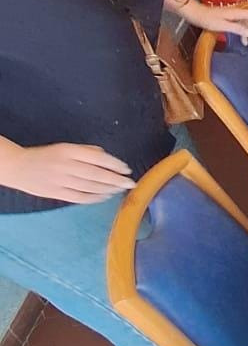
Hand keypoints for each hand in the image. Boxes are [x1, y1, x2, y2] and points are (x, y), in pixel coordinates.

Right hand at [0, 142, 134, 203]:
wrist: (18, 167)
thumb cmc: (47, 155)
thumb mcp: (66, 147)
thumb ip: (87, 151)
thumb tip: (107, 158)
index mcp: (69, 151)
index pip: (98, 158)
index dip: (115, 165)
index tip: (127, 170)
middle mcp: (66, 165)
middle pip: (96, 175)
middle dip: (116, 180)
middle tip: (131, 184)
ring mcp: (61, 181)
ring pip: (90, 188)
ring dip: (109, 190)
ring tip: (121, 190)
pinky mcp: (57, 193)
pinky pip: (80, 198)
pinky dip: (95, 198)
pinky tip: (106, 196)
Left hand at [180, 0, 247, 45]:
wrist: (196, 13)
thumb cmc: (206, 18)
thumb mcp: (221, 25)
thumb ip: (236, 28)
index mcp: (238, 12)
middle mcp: (239, 13)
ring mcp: (235, 16)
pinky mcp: (231, 19)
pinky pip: (243, 26)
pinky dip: (246, 34)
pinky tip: (245, 42)